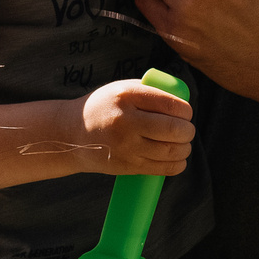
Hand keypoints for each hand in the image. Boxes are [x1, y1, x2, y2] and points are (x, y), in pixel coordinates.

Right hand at [75, 76, 193, 176]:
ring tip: (182, 144)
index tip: (186, 114)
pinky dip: (177, 164)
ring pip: (171, 151)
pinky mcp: (127, 165)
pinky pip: (162, 168)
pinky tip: (178, 158)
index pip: (169, 104)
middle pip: (173, 129)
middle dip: (188, 131)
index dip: (185, 111)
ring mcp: (126, 146)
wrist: (71, 134)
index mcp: (127, 97)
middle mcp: (126, 121)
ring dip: (185, 148)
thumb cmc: (104, 108)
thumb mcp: (122, 90)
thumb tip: (183, 102)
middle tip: (186, 130)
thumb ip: (151, 92)